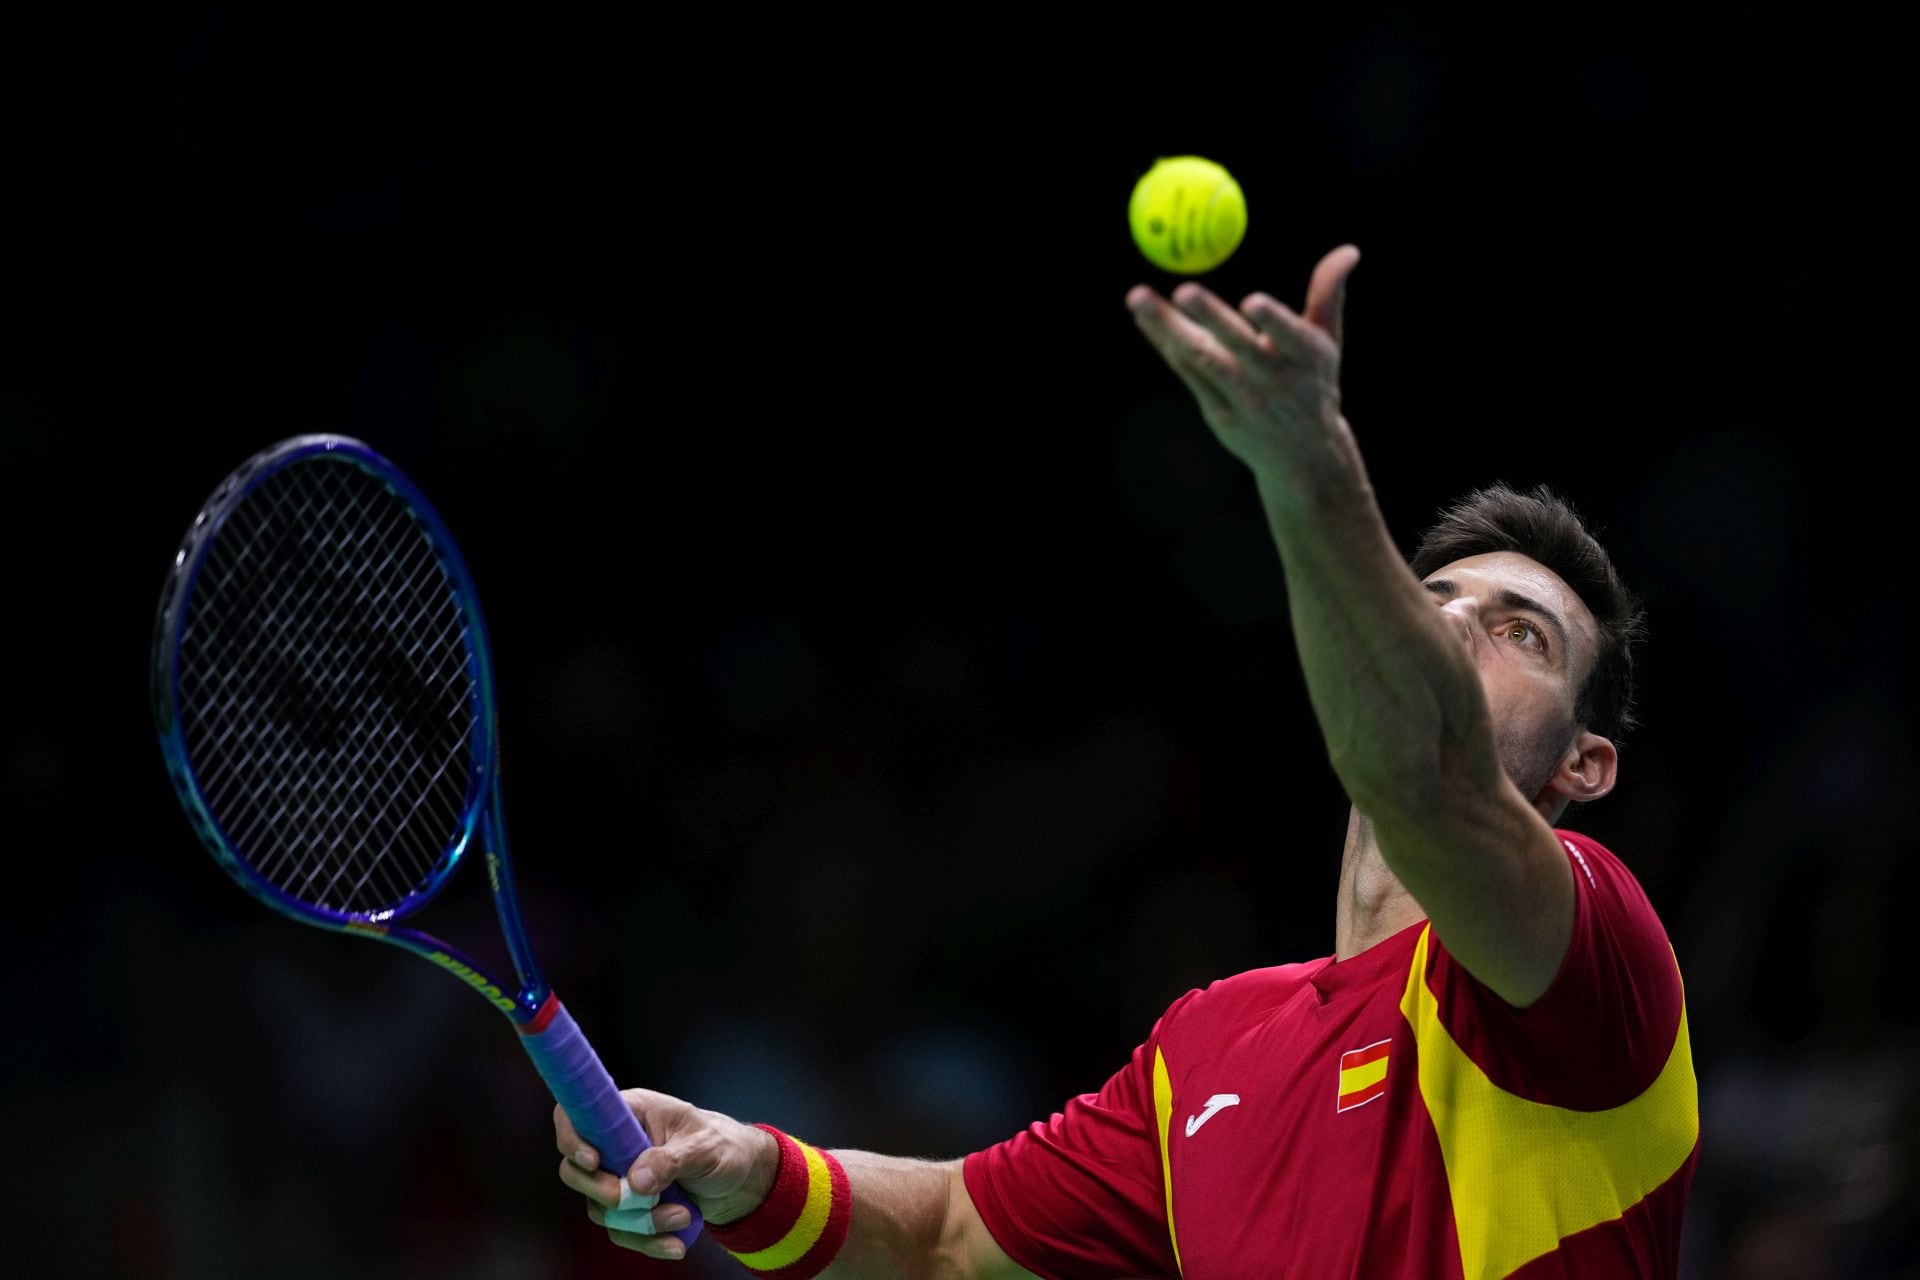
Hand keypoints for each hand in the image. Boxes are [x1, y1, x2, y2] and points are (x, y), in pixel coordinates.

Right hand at [555, 1088, 778, 1261]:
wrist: (741, 1178)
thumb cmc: (723, 1146)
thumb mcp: (704, 1147)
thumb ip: (671, 1160)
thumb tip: (636, 1181)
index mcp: (631, 1112)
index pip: (578, 1114)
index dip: (573, 1138)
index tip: (593, 1161)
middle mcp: (617, 1144)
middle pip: (577, 1172)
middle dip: (603, 1192)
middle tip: (633, 1200)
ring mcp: (621, 1178)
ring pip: (602, 1209)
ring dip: (639, 1222)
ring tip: (682, 1216)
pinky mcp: (631, 1207)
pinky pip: (622, 1231)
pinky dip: (648, 1241)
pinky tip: (677, 1243)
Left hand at [1126, 245, 1360, 478]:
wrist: (1303, 457)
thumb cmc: (1313, 384)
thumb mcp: (1327, 342)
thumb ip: (1328, 294)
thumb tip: (1348, 250)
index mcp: (1307, 359)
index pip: (1291, 337)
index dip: (1274, 321)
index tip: (1253, 301)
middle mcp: (1275, 382)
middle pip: (1238, 347)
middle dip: (1211, 318)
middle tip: (1183, 290)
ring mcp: (1244, 402)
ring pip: (1202, 360)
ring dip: (1168, 329)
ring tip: (1138, 297)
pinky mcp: (1219, 416)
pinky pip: (1189, 374)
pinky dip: (1166, 345)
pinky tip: (1145, 319)